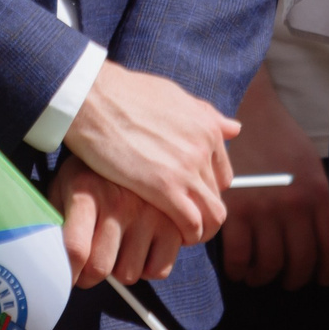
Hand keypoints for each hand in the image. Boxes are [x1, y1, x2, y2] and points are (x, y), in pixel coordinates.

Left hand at [52, 155, 184, 287]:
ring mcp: (150, 213)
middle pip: (100, 268)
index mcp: (86, 191)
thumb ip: (55, 220)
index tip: (64, 278)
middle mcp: (120, 202)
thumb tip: (52, 258)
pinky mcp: (175, 224)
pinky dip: (148, 267)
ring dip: (120, 268)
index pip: (75, 249)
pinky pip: (158, 271)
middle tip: (88, 264)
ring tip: (117, 247)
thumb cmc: (91, 174)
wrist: (132, 142)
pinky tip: (141, 248)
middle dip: (89, 275)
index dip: (66, 273)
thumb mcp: (64, 185)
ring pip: (129, 274)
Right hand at [60, 61, 237, 246]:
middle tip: (180, 219)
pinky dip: (187, 235)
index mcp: (207, 128)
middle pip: (216, 195)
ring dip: (202, 229)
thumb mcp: (173, 96)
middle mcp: (203, 148)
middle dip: (201, 210)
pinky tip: (171, 235)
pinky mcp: (164, 186)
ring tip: (182, 235)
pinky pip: (192, 223)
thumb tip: (235, 128)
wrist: (93, 97)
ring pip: (213, 214)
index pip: (223, 174)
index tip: (188, 197)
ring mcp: (186, 168)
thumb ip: (205, 115)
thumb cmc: (124, 94)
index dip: (205, 189)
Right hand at [218, 72, 328, 290]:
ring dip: (264, 277)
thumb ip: (318, 202)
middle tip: (286, 278)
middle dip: (293, 278)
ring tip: (259, 275)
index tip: (317, 277)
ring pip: (269, 264)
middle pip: (300, 262)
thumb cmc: (279, 139)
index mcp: (318, 195)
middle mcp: (295, 206)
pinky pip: (239, 256)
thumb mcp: (310, 166)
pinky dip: (239, 269)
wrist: (245, 110)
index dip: (324, 272)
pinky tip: (239, 268)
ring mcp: (264, 209)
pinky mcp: (235, 209)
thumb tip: (321, 242)